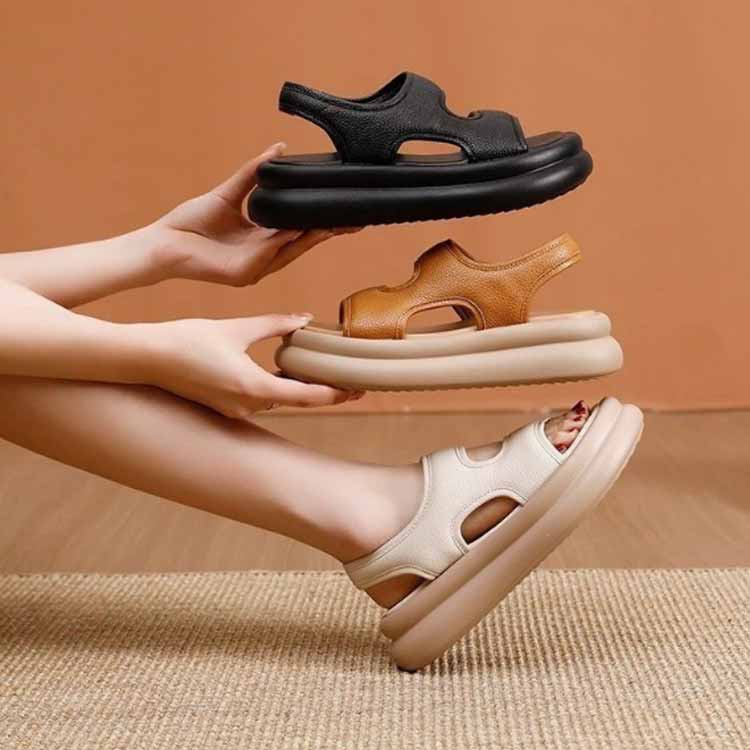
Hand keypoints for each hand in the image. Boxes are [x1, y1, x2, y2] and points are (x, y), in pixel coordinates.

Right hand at [143, 313, 360, 417]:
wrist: (145, 357)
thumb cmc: (187, 341)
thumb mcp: (237, 328)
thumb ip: (275, 324)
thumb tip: (306, 319)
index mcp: (254, 389)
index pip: (308, 397)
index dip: (337, 394)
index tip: (359, 389)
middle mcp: (247, 406)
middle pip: (297, 400)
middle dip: (323, 390)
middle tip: (351, 379)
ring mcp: (235, 410)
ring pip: (278, 399)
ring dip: (299, 387)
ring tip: (324, 370)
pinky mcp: (224, 406)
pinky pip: (260, 399)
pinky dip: (277, 387)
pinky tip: (287, 371)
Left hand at [150, 143, 358, 285]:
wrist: (162, 243)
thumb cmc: (189, 223)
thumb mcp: (229, 193)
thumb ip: (254, 173)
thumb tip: (279, 149)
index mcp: (261, 242)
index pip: (297, 231)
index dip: (320, 221)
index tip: (344, 209)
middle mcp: (262, 259)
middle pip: (301, 244)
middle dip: (327, 232)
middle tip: (353, 220)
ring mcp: (253, 269)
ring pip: (290, 252)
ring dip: (312, 238)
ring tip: (333, 222)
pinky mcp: (241, 275)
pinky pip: (268, 255)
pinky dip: (285, 242)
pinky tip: (299, 228)